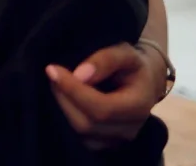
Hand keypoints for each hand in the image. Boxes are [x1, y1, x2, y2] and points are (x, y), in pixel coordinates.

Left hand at [45, 42, 164, 149]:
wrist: (143, 82)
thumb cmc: (132, 64)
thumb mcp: (124, 52)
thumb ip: (105, 60)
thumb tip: (79, 75)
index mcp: (139, 106)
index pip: (101, 109)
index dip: (73, 90)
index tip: (52, 69)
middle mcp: (130, 129)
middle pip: (87, 124)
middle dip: (64, 97)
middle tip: (54, 73)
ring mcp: (116, 140)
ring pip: (80, 132)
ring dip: (63, 106)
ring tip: (59, 83)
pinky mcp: (103, 143)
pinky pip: (79, 137)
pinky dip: (67, 116)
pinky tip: (65, 97)